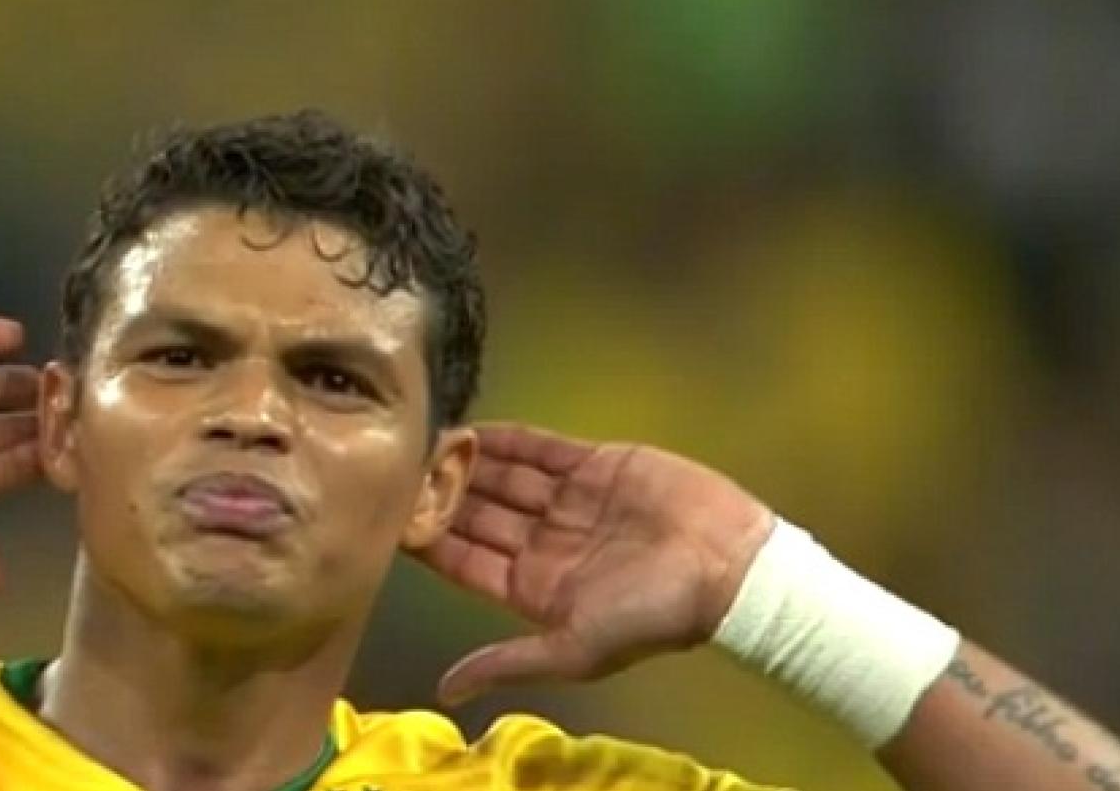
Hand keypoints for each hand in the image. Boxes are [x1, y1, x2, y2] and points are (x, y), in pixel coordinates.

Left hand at [414, 424, 773, 704]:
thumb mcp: (574, 649)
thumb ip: (507, 661)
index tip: (389, 518)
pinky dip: (507, 439)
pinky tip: (471, 427)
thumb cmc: (651, 615)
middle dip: (441, 494)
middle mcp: (545, 543)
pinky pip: (541, 449)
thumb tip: (446, 692)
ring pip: (504, 478)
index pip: (466, 561)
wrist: (730, 569)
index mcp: (534, 588)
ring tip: (426, 442)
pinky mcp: (596, 465)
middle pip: (478, 514)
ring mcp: (569, 502)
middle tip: (397, 468)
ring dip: (468, 463)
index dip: (430, 540)